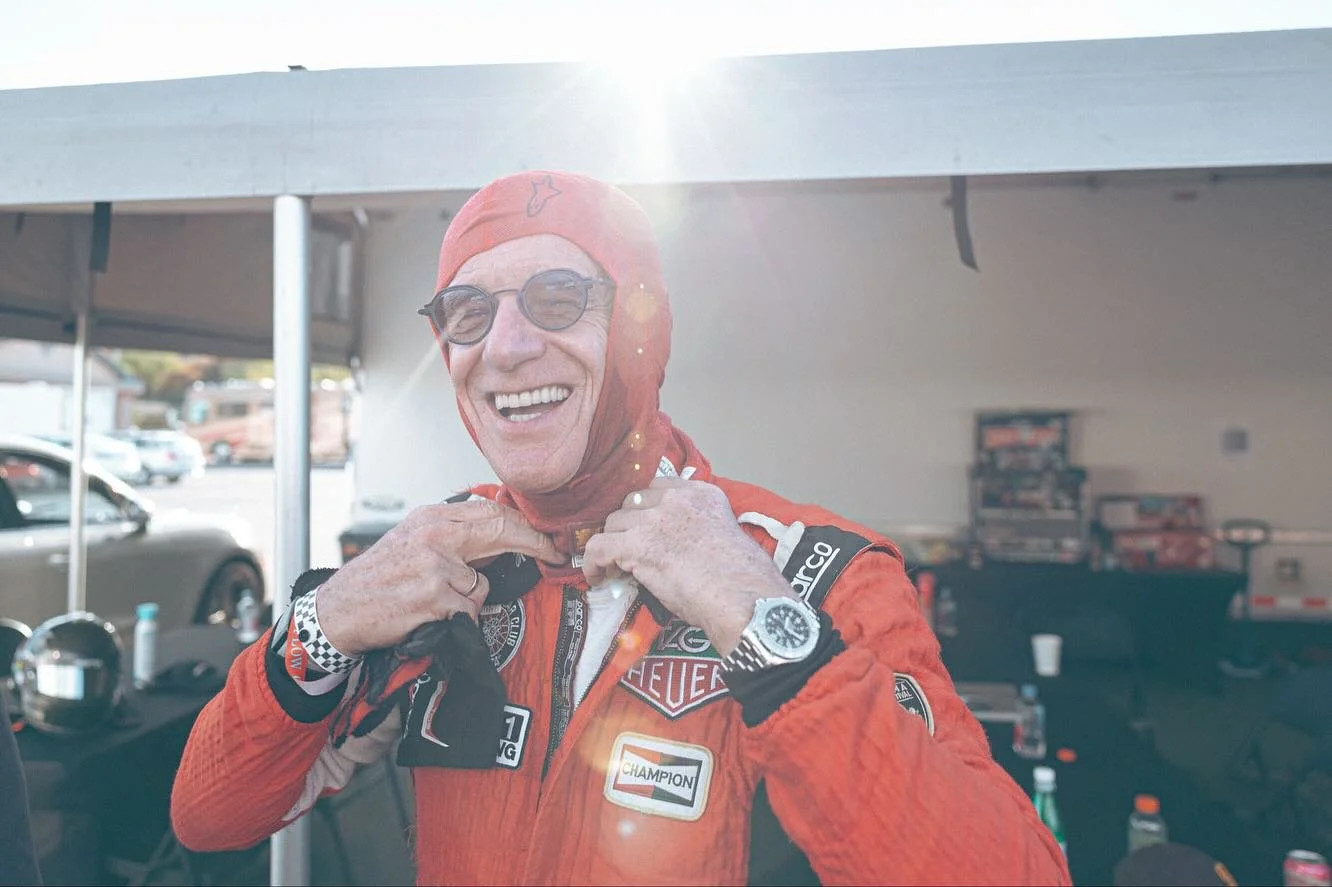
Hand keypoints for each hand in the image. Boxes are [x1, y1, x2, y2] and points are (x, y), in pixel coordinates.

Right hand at [316, 499, 562, 655]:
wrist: (339, 610)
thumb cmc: (377, 578)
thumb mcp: (412, 540)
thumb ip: (453, 533)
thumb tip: (502, 533)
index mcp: (431, 517)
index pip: (491, 511)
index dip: (525, 524)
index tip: (546, 536)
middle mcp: (434, 536)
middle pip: (501, 531)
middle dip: (534, 544)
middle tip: (554, 555)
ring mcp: (435, 566)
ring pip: (483, 585)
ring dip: (469, 601)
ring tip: (435, 602)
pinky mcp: (434, 597)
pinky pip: (469, 611)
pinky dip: (457, 620)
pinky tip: (430, 616)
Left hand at [581, 478, 793, 655]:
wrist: (742, 597)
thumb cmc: (742, 579)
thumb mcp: (726, 535)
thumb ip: (701, 527)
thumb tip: (681, 545)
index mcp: (701, 493)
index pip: (656, 488)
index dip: (644, 510)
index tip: (642, 528)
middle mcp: (676, 499)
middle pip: (631, 504)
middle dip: (627, 527)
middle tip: (627, 550)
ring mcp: (655, 520)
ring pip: (613, 524)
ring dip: (612, 546)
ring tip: (614, 567)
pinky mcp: (637, 544)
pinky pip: (598, 547)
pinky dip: (593, 563)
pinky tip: (598, 577)